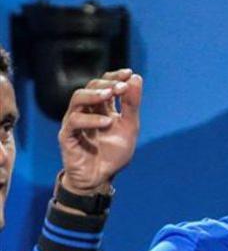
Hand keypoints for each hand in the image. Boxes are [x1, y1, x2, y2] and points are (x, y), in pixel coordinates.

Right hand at [58, 69, 141, 193]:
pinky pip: (75, 121)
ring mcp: (74, 121)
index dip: (115, 76)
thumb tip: (136, 78)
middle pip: (91, 86)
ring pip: (77, 98)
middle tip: (122, 85)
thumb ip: (132, 105)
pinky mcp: (67, 135)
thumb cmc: (113, 153)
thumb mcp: (129, 127)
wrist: (100, 178)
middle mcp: (86, 111)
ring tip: (111, 94)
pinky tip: (107, 122)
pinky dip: (92, 119)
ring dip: (95, 94)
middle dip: (107, 83)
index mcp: (101, 108)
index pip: (104, 84)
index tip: (129, 73)